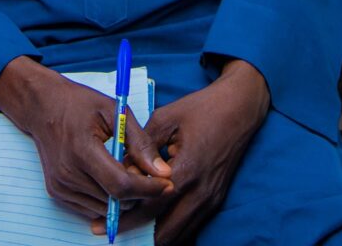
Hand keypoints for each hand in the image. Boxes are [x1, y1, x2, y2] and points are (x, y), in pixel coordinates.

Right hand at [0, 56, 172, 220]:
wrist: (42, 107)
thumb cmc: (80, 104)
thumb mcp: (114, 111)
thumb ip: (140, 142)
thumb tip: (163, 173)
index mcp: (82, 150)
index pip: (121, 185)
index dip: (148, 189)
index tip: (167, 183)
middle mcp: (68, 174)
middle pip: (116, 201)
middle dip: (139, 192)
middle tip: (147, 173)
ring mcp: (60, 187)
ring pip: (106, 208)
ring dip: (123, 197)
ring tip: (125, 170)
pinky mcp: (57, 194)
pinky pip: (91, 208)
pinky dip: (106, 198)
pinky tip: (108, 175)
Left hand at [93, 59, 269, 244]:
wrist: (240, 107)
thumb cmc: (202, 109)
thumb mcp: (166, 118)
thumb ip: (141, 146)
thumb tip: (120, 168)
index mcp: (187, 170)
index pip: (150, 206)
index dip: (125, 217)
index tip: (102, 221)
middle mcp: (201, 193)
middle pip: (164, 231)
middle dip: (136, 234)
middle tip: (111, 229)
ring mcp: (211, 200)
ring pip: (178, 234)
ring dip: (153, 234)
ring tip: (128, 228)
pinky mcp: (216, 200)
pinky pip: (189, 225)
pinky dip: (169, 227)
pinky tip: (151, 221)